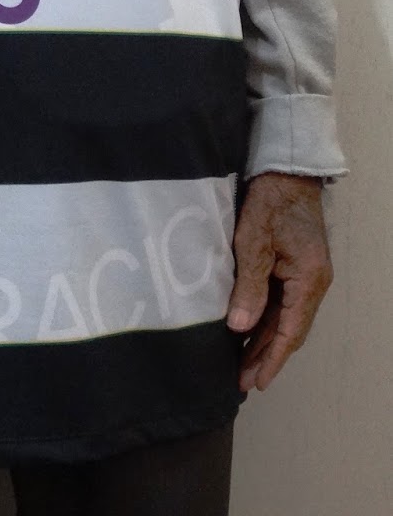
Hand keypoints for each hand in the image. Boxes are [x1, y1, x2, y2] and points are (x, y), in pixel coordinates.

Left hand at [227, 172, 332, 391]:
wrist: (285, 170)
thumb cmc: (270, 202)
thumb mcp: (254, 242)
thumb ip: (249, 286)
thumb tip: (240, 328)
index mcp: (309, 280)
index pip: (291, 332)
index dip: (273, 359)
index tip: (257, 382)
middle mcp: (312, 282)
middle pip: (288, 329)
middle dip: (266, 355)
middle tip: (242, 381)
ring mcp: (305, 274)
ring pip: (283, 317)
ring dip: (264, 339)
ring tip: (241, 363)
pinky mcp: (294, 265)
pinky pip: (280, 301)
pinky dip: (265, 318)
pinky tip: (247, 329)